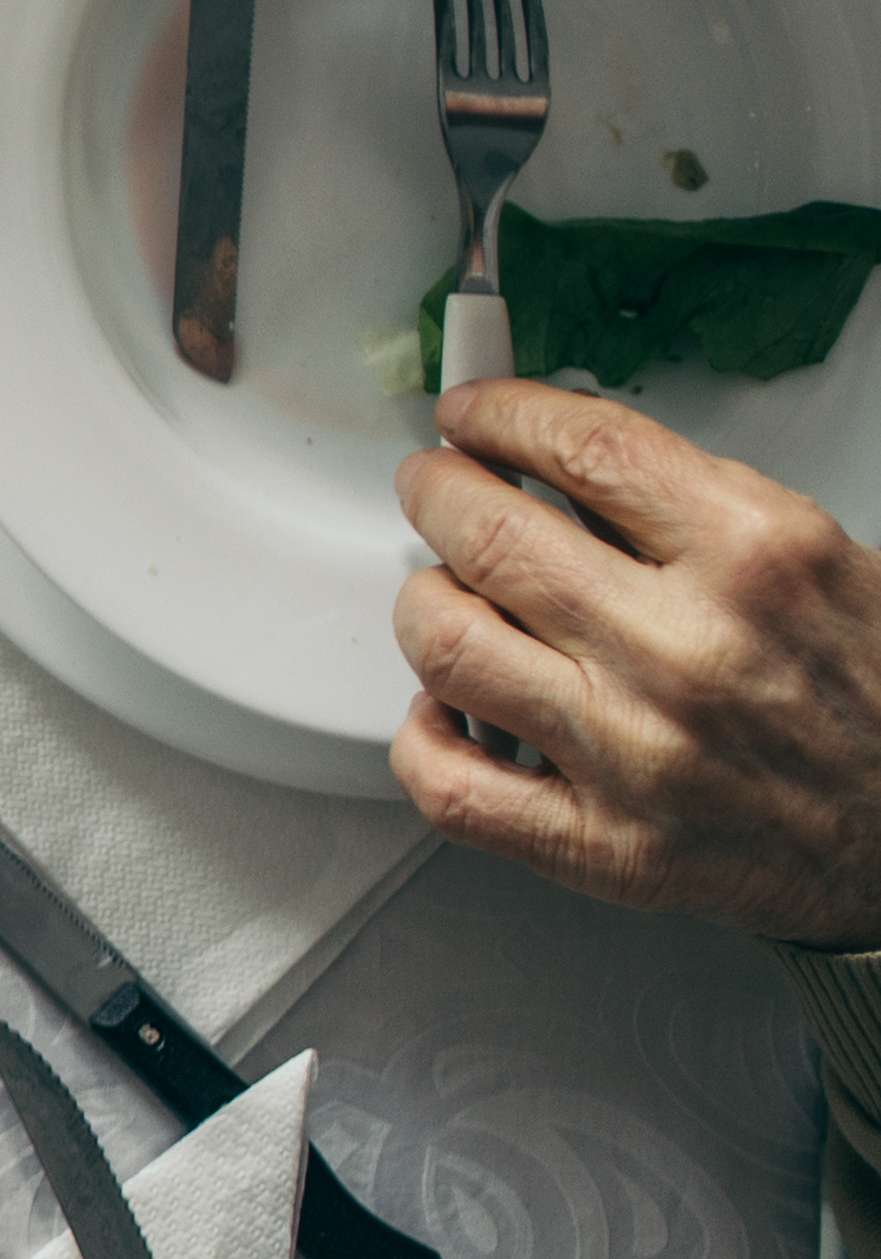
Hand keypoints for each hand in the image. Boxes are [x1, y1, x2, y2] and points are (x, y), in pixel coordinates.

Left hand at [388, 382, 880, 940]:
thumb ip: (687, 509)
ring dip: (425, 605)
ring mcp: (637, 753)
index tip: (472, 413)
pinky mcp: (605, 845)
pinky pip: (450, 786)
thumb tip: (555, 463)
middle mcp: (688, 650)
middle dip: (438, 492)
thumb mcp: (813, 558)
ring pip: (447, 646)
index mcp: (759, 556)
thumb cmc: (869, 693)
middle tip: (435, 487)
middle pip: (489, 536)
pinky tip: (450, 712)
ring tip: (447, 596)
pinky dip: (422, 739)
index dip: (502, 414)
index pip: (585, 447)